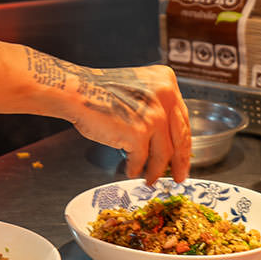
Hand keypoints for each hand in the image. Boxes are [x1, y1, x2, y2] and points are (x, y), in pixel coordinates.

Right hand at [25, 51, 190, 182]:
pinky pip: (143, 158)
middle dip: (180, 161)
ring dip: (157, 169)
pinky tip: (131, 171)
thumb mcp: (138, 89)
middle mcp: (165, 96)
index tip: (184, 156)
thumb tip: (165, 137)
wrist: (76, 91)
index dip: (184, 141)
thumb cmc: (98, 90)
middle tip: (178, 175)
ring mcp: (154, 115)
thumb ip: (155, 106)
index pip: (183, 118)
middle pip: (180, 136)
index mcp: (167, 81)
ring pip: (164, 152)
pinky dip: (136, 168)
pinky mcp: (139, 132)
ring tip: (151, 178)